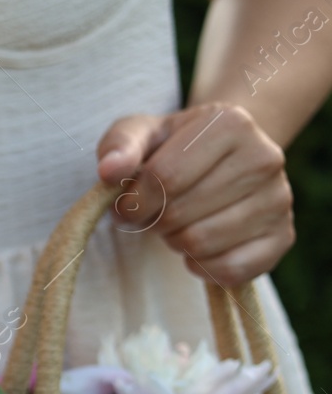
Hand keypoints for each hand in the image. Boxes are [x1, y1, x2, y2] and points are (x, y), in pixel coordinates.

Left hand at [97, 102, 293, 288]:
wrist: (220, 159)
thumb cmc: (171, 147)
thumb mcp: (141, 134)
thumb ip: (119, 146)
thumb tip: (109, 171)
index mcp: (231, 123)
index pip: (163, 178)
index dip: (132, 201)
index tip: (126, 204)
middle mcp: (265, 157)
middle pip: (179, 214)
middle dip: (154, 221)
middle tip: (157, 212)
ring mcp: (279, 199)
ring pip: (201, 245)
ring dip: (175, 242)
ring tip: (180, 222)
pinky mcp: (283, 237)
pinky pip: (229, 271)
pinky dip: (201, 267)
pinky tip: (199, 247)